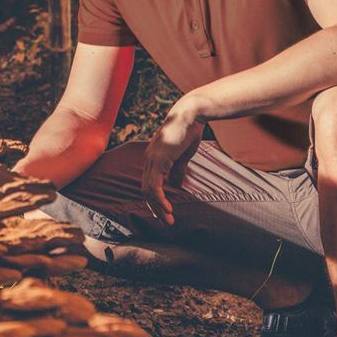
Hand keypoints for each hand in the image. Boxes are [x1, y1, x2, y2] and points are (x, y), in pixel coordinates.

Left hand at [141, 106, 204, 225]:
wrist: (191, 116)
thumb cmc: (188, 132)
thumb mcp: (183, 156)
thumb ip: (177, 170)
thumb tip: (176, 185)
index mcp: (153, 158)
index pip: (149, 183)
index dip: (155, 199)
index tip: (165, 211)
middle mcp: (148, 159)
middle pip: (146, 189)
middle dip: (155, 207)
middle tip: (166, 220)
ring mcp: (151, 160)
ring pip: (148, 190)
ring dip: (157, 207)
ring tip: (168, 218)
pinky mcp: (158, 160)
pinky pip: (154, 185)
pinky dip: (159, 199)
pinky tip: (167, 208)